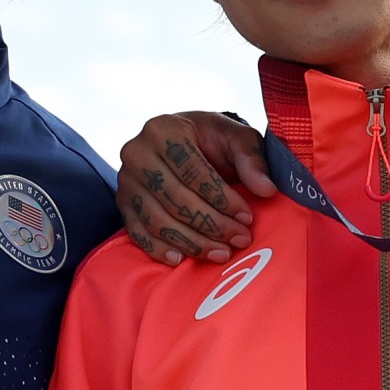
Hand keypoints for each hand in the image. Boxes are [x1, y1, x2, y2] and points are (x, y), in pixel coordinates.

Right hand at [116, 111, 274, 263]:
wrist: (184, 143)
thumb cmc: (213, 140)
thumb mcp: (237, 138)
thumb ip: (252, 159)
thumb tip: (266, 190)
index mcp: (163, 130)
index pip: (192, 171)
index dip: (221, 198)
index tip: (247, 217)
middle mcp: (137, 153)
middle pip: (174, 198)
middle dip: (210, 224)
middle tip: (240, 239)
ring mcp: (126, 180)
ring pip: (157, 219)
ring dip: (191, 242)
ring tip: (221, 253)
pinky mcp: (123, 203)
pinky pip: (137, 232)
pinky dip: (158, 249)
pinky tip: (182, 259)